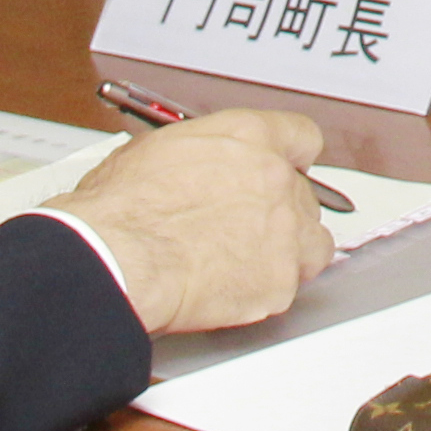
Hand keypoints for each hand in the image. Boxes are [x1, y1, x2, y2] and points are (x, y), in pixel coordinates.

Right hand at [56, 111, 337, 334]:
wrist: (118, 257)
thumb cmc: (123, 208)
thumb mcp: (153, 151)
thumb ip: (196, 155)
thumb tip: (192, 165)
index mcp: (248, 138)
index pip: (301, 138)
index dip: (291, 159)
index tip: (285, 171)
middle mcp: (276, 179)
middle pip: (304, 196)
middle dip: (279, 213)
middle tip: (244, 229)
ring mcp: (285, 232)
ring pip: (312, 243)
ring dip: (288, 253)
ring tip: (247, 265)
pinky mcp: (280, 281)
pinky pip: (287, 288)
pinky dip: (264, 292)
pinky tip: (231, 290)